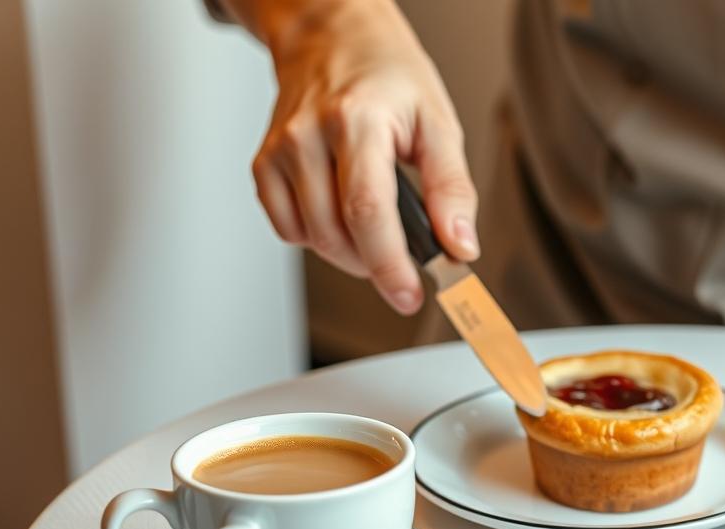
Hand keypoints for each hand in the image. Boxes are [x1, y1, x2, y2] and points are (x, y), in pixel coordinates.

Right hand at [229, 0, 478, 314]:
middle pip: (338, 234)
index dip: (389, 264)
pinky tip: (341, 213)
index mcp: (357, 121)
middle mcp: (308, 136)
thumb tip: (460, 245)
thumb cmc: (388, 76)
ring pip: (313, 240)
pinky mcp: (264, 166)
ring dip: (352, 254)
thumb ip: (452, 188)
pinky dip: (319, 237)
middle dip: (377, 264)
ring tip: (379, 230)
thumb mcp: (438, 122)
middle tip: (406, 262)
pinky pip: (288, 229)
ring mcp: (280, 152)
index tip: (410, 294)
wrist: (332, 38)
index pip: (367, 210)